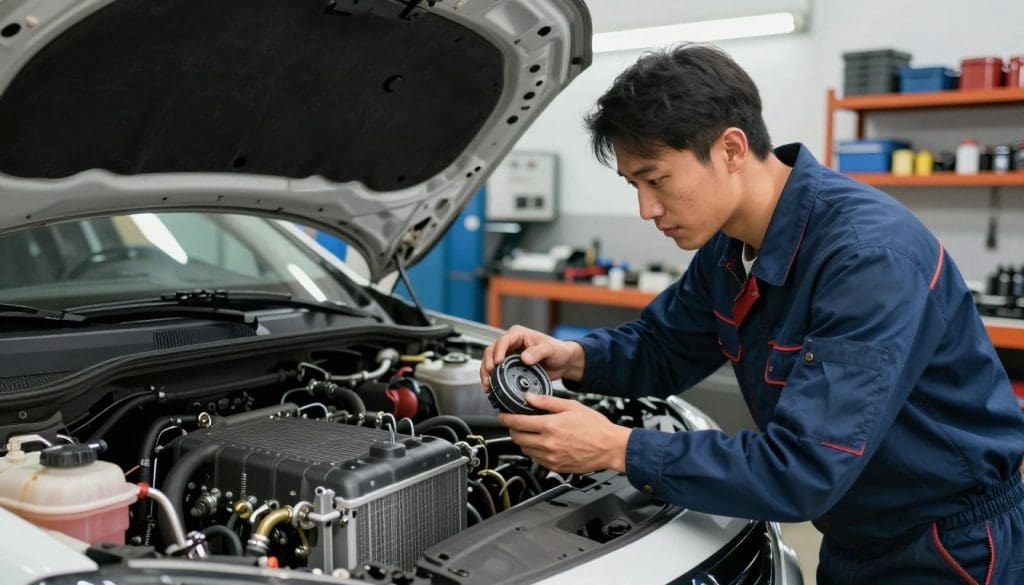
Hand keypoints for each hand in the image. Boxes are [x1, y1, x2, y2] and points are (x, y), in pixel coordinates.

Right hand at [480, 325, 584, 390]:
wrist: (563, 362)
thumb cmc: (558, 350)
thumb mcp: (550, 349)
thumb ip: (538, 352)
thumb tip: (524, 357)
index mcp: (518, 334)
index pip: (503, 340)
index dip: (498, 351)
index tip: (498, 362)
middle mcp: (511, 343)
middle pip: (492, 351)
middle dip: (487, 364)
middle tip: (489, 376)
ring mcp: (509, 355)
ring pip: (490, 361)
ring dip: (486, 372)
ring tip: (487, 384)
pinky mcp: (509, 366)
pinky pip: (496, 371)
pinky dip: (491, 378)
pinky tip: (491, 387)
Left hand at [497, 393, 631, 473]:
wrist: (610, 448)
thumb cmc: (596, 427)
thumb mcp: (572, 406)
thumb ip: (547, 402)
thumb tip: (530, 397)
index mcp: (550, 426)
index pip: (518, 423)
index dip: (506, 419)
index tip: (502, 416)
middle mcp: (548, 444)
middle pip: (517, 438)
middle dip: (512, 429)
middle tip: (516, 423)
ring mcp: (551, 458)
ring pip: (525, 450)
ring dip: (523, 441)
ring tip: (530, 433)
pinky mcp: (555, 467)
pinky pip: (536, 459)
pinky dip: (534, 451)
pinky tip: (542, 443)